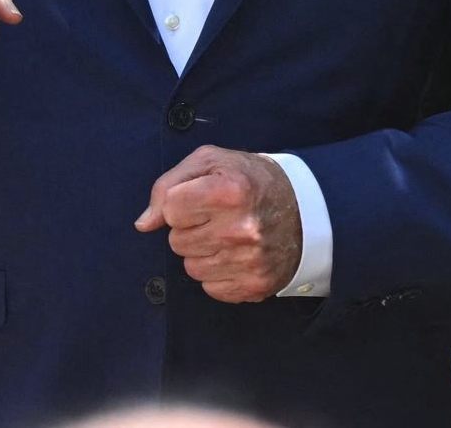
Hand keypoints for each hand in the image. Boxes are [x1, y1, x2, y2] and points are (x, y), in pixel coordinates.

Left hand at [134, 146, 301, 302]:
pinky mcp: (256, 286)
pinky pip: (211, 289)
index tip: (199, 198)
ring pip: (191, 268)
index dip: (179, 203)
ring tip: (225, 236)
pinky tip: (234, 256)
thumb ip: (168, 186)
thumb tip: (144, 224)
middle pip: (177, 242)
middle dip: (189, 229)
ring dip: (201, 253)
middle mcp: (241, 229)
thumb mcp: (209, 162)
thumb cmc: (249, 180)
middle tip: (215, 218)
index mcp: (229, 192)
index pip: (170, 209)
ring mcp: (250, 261)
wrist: (306, 210)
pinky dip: (217, 274)